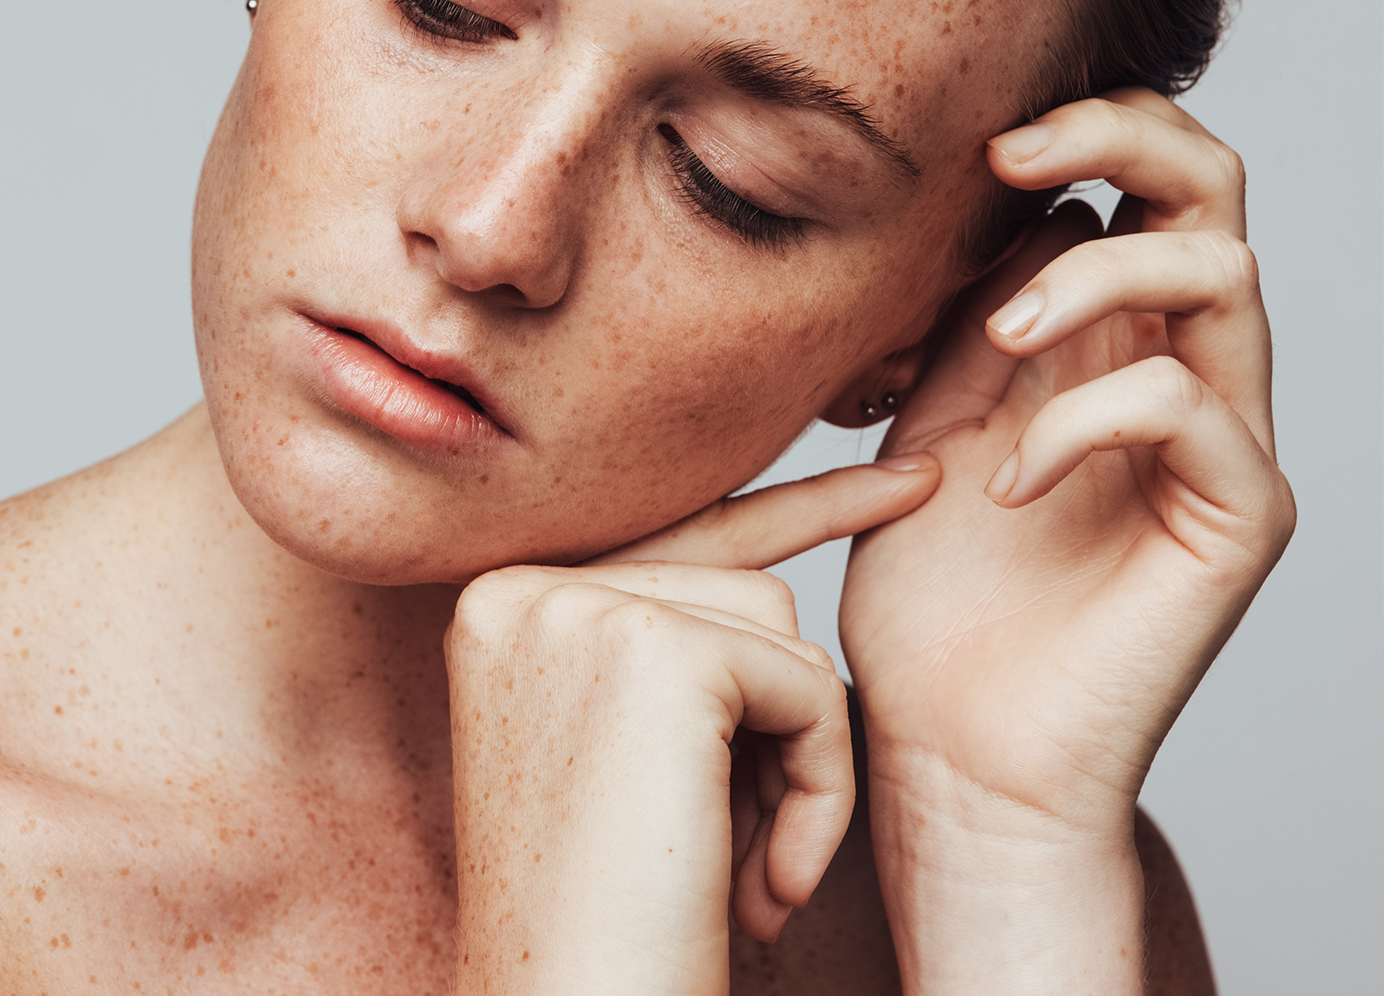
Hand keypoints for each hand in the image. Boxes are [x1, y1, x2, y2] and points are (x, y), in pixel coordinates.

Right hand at [446, 459, 938, 994]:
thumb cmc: (605, 921)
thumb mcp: (616, 758)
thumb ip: (666, 650)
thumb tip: (774, 569)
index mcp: (499, 605)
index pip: (667, 537)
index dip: (794, 512)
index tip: (904, 482)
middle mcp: (522, 587)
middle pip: (732, 582)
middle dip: (777, 714)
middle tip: (750, 857)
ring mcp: (580, 609)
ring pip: (777, 625)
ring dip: (799, 756)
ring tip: (754, 877)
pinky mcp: (657, 652)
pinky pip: (807, 684)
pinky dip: (820, 789)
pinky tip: (764, 885)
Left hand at [839, 88, 1293, 991]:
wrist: (954, 753)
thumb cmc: (930, 603)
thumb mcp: (924, 432)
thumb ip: (966, 331)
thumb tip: (992, 215)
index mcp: (1106, 342)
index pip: (1136, 184)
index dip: (1070, 133)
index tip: (965, 141)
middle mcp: (1177, 372)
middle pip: (1213, 190)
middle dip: (1122, 133)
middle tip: (1012, 151)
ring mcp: (1218, 443)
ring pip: (1220, 274)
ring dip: (1096, 277)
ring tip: (1004, 336)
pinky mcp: (1235, 519)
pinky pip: (1191, 409)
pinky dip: (1086, 421)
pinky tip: (1004, 486)